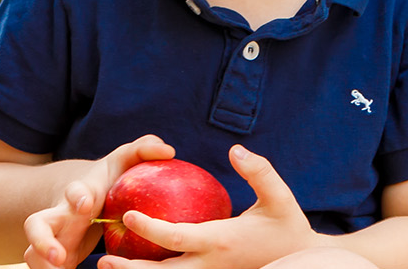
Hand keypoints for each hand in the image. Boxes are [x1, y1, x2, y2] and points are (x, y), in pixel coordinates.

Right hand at [22, 134, 174, 268]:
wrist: (82, 198)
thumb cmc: (108, 178)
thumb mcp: (123, 162)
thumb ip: (143, 151)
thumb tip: (168, 150)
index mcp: (80, 194)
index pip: (73, 191)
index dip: (77, 196)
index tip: (86, 204)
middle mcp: (59, 217)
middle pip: (35, 226)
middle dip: (42, 241)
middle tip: (57, 256)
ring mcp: (54, 239)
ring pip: (34, 254)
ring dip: (43, 266)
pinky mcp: (57, 258)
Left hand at [98, 145, 327, 268]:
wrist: (305, 262)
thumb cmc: (290, 227)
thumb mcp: (280, 196)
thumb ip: (259, 172)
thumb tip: (235, 150)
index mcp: (221, 241)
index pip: (177, 238)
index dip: (150, 228)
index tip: (129, 214)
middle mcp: (211, 263)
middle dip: (132, 268)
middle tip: (103, 259)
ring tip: (107, 265)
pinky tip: (134, 264)